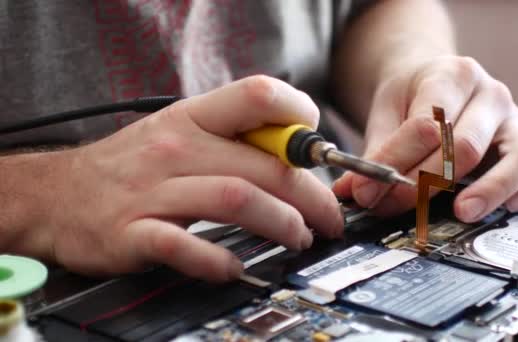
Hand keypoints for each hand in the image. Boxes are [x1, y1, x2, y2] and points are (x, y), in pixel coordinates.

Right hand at [36, 76, 342, 280]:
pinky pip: (183, 244)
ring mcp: (153, 190)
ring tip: (299, 238)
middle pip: (264, 163)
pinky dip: (217, 259)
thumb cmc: (132, 164)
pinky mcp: (132, 232)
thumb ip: (232, 136)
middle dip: (310, 195)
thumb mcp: (179, 132)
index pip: (258, 96)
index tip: (320, 148)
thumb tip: (296, 147)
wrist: (55, 194)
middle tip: (328, 219)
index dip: (300, 115)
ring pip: (236, 198)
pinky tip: (236, 269)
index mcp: (192, 118)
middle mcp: (176, 148)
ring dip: (280, 223)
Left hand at [333, 56, 517, 221]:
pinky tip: (510, 206)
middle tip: (398, 205)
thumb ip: (375, 152)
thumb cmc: (413, 98)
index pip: (426, 125)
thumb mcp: (386, 114)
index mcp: (452, 75)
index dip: (394, 162)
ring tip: (463, 211)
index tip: (366, 190)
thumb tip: (352, 192)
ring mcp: (517, 118)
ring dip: (492, 188)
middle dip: (427, 182)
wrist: (438, 80)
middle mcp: (491, 94)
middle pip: (466, 145)